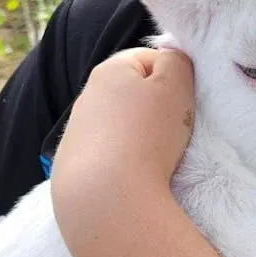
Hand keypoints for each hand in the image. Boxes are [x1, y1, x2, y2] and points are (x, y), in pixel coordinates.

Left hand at [53, 46, 195, 190]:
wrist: (107, 198)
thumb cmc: (147, 136)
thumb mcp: (176, 86)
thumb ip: (177, 61)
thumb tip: (169, 59)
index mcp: (109, 70)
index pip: (149, 58)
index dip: (172, 78)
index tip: (183, 104)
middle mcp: (86, 96)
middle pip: (131, 94)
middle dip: (153, 109)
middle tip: (172, 132)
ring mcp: (76, 132)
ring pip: (118, 125)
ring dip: (137, 136)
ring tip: (154, 159)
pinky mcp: (72, 165)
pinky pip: (105, 154)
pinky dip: (120, 161)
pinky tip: (132, 176)